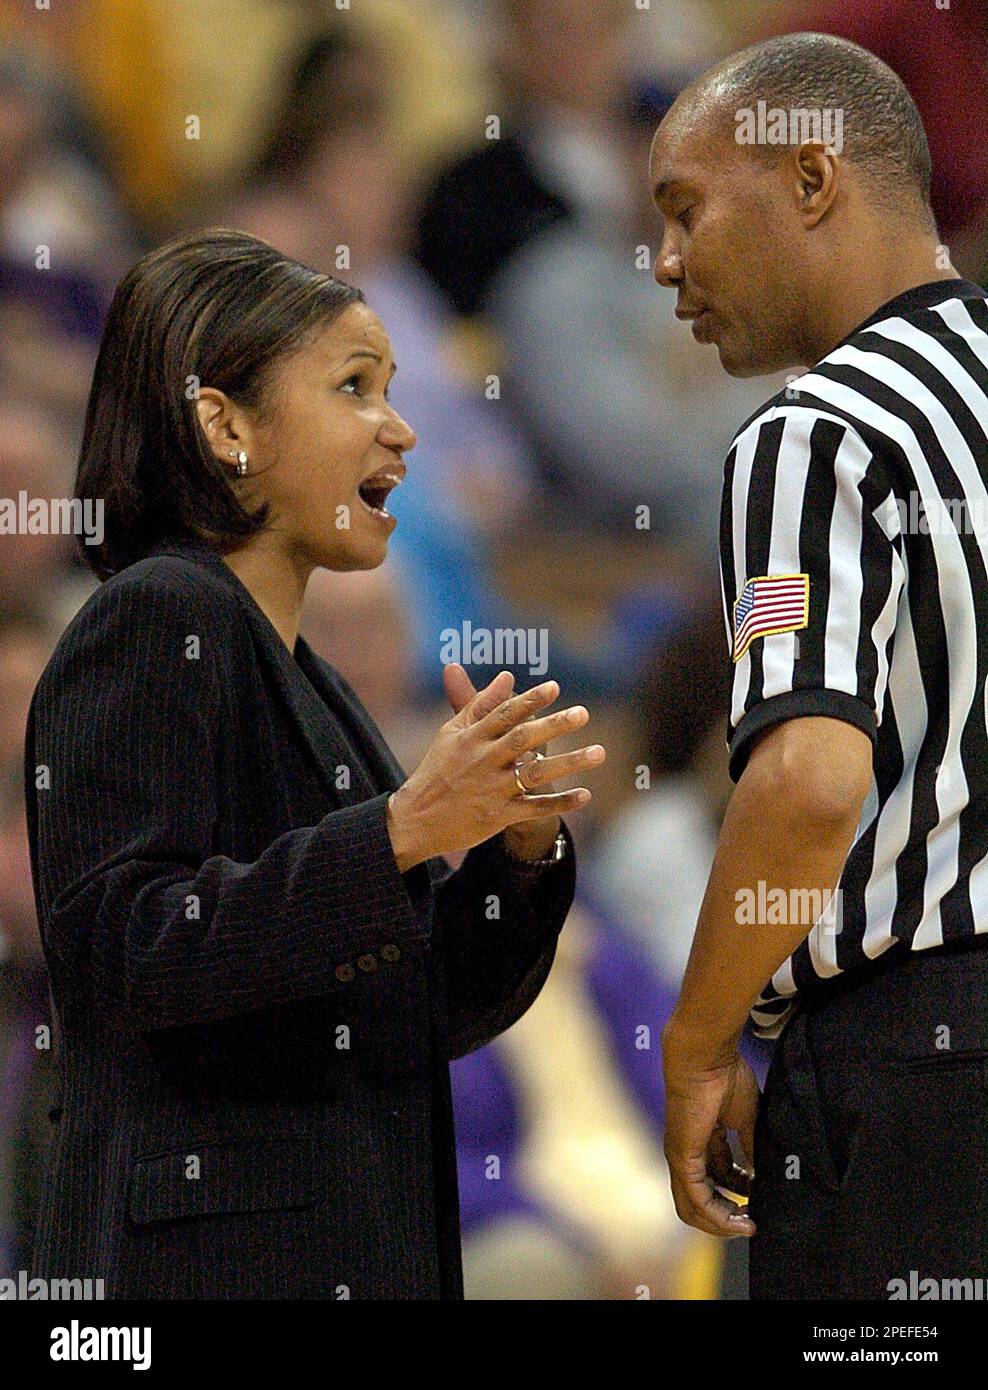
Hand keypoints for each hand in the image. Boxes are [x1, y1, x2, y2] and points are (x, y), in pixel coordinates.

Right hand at [386, 665, 604, 870]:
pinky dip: (560, 803)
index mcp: (471, 738)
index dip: (529, 701)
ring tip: (599, 752)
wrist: (417, 819)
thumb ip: (481, 704)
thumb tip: (508, 676)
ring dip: (568, 763)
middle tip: (583, 713)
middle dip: (553, 726)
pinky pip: (534, 809)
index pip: (503, 714)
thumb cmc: (438, 770)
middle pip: (522, 739)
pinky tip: (585, 794)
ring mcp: (491, 789)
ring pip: (534, 774)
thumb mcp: (452, 734)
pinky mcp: (498, 816)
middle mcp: (482, 761)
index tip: (554, 688)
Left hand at [661, 1039, 759, 1238]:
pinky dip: (718, 1215)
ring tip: (748, 1224)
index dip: (738, 1193)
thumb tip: (758, 1173)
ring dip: (722, 1223)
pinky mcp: (682, 1159)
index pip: (716, 1179)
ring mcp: (681, 1158)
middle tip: (752, 1220)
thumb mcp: (746, 1118)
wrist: (706, 1057)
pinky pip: (696, 1199)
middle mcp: (686, 1153)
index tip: (759, 1197)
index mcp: (701, 1141)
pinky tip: (740, 1217)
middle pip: (701, 1200)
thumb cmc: (725, 1076)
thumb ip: (750, 1146)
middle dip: (728, 1215)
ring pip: (694, 1208)